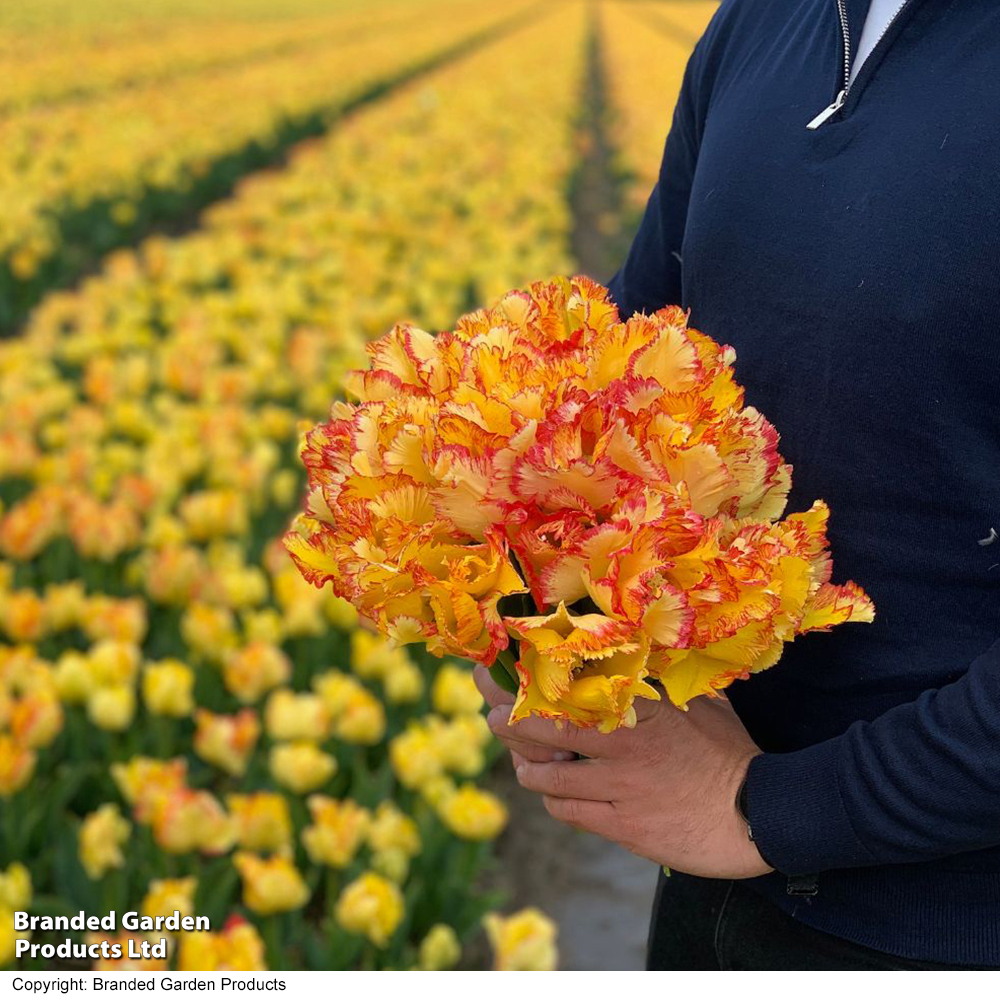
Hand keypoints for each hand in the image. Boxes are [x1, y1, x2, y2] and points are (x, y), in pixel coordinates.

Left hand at [480, 671, 772, 878]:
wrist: (760, 814)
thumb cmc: (729, 753)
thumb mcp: (699, 705)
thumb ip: (660, 684)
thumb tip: (637, 655)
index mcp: (640, 705)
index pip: (568, 686)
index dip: (525, 679)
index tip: (497, 670)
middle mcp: (623, 741)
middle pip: (543, 727)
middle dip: (506, 720)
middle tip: (492, 716)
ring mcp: (621, 785)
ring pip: (546, 775)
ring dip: (526, 768)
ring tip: (524, 762)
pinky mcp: (623, 825)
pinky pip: (568, 810)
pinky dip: (554, 800)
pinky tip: (556, 792)